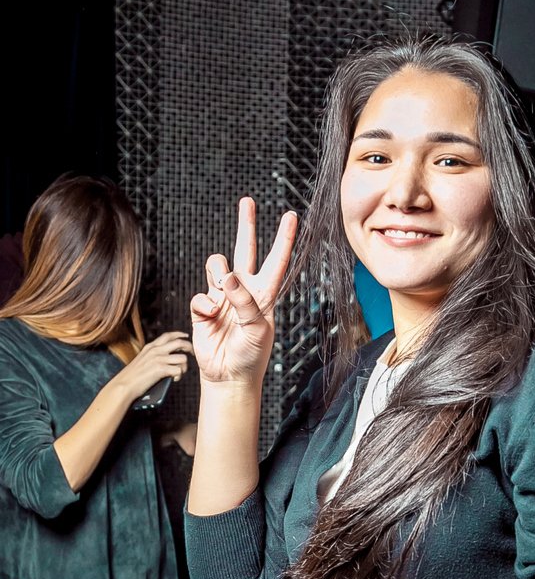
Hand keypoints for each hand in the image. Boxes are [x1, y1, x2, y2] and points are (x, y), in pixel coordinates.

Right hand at [112, 331, 193, 400]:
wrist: (124, 385)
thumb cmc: (132, 377)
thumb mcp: (142, 360)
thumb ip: (153, 356)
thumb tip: (168, 359)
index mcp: (150, 347)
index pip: (168, 336)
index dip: (180, 335)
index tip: (186, 337)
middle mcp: (155, 350)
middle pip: (180, 343)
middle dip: (189, 348)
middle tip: (192, 354)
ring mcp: (158, 359)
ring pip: (183, 358)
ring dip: (184, 367)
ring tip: (178, 373)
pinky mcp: (160, 369)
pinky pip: (179, 370)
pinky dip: (179, 376)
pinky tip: (173, 380)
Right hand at [190, 199, 297, 385]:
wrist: (228, 377)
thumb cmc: (251, 356)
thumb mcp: (257, 329)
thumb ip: (245, 302)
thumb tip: (228, 277)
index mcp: (265, 294)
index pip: (277, 261)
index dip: (284, 239)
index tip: (291, 216)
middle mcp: (244, 290)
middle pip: (245, 250)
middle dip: (246, 225)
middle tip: (247, 201)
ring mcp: (222, 297)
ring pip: (217, 265)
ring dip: (217, 272)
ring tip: (221, 291)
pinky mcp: (203, 308)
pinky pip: (199, 294)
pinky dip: (203, 303)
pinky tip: (209, 316)